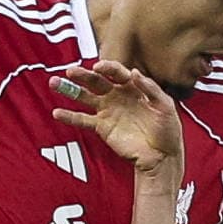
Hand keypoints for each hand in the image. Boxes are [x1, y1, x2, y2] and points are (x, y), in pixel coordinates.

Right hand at [50, 61, 182, 179]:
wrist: (162, 156)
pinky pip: (83, 120)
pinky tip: (57, 112)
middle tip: (70, 71)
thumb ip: (151, 88)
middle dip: (83, 75)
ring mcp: (108, 111)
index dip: (107, 67)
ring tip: (54, 83)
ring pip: (85, 97)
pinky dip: (70, 116)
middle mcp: (118, 96)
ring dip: (70, 90)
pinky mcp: (102, 127)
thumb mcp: (166, 106)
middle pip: (97, 81)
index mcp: (133, 87)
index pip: (117, 72)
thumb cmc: (167, 130)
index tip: (98, 67)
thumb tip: (134, 72)